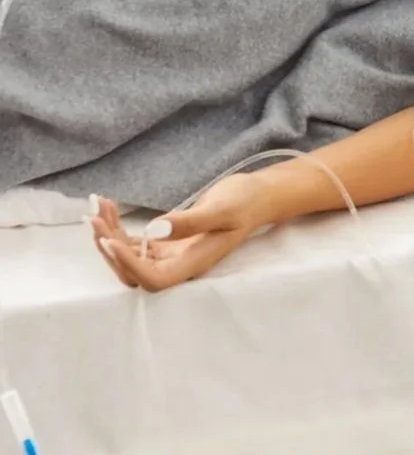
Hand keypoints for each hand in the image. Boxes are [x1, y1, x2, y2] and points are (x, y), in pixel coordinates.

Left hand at [89, 175, 269, 291]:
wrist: (256, 196)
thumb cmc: (245, 202)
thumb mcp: (221, 209)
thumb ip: (189, 221)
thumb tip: (154, 230)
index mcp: (193, 264)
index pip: (153, 279)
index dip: (128, 265)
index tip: (109, 240)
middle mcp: (178, 265)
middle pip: (132, 271)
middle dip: (109, 246)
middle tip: (94, 216)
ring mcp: (170, 254)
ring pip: (129, 256)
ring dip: (108, 234)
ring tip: (97, 207)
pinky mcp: (165, 242)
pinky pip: (134, 241)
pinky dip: (118, 226)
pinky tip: (109, 207)